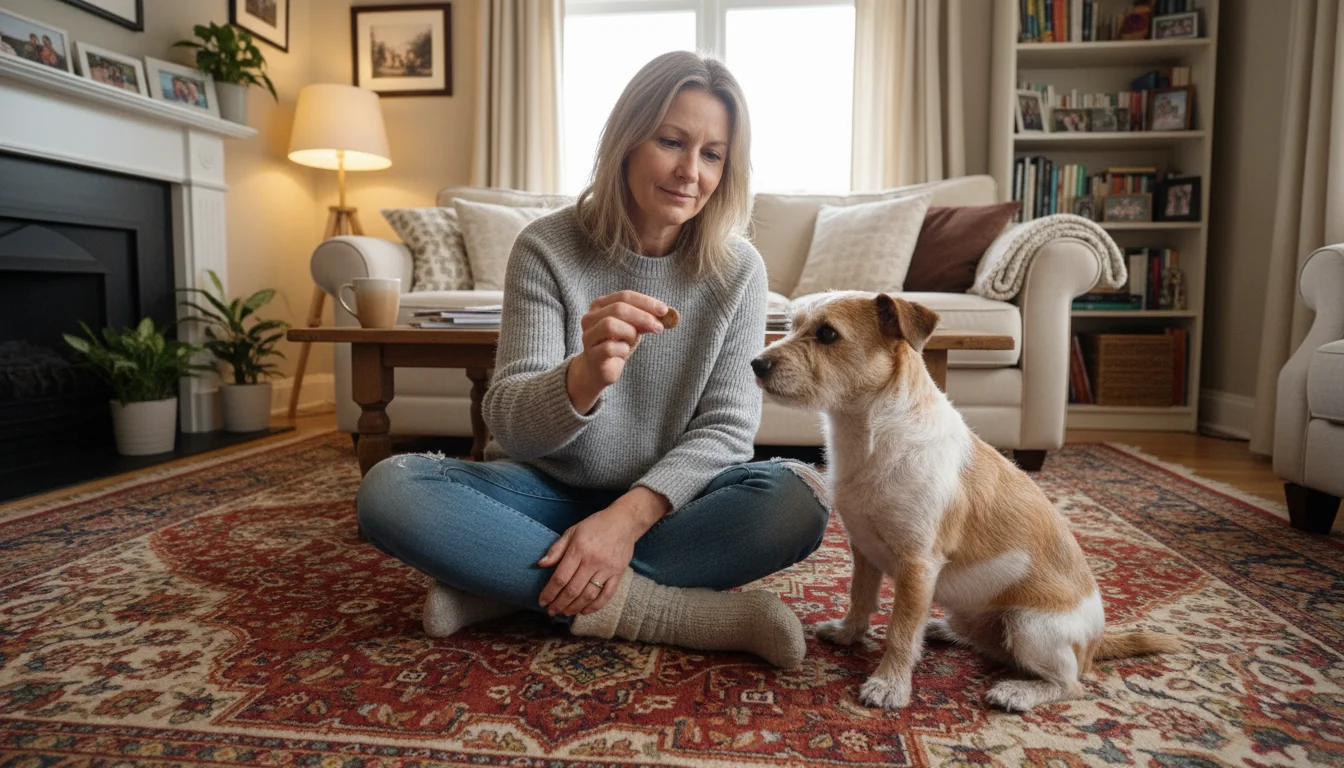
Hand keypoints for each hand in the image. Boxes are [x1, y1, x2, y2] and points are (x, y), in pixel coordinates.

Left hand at [538, 487, 669, 616]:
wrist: (624, 522)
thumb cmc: (595, 525)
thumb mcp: (572, 532)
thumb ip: (556, 549)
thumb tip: (540, 564)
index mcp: (579, 549)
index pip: (560, 577)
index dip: (549, 593)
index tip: (542, 602)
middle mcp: (592, 561)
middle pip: (573, 590)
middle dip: (559, 604)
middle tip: (551, 611)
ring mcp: (607, 569)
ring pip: (588, 595)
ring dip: (574, 608)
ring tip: (565, 612)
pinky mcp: (618, 573)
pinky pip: (606, 595)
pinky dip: (595, 606)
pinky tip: (584, 611)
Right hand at [567, 291, 667, 412]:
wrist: (598, 370)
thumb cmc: (616, 344)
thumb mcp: (632, 328)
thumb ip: (644, 319)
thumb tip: (664, 314)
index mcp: (600, 305)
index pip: (624, 296)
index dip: (645, 302)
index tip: (664, 310)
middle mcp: (590, 318)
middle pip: (618, 308)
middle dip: (642, 316)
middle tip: (659, 327)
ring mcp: (588, 336)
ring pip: (610, 325)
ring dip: (630, 332)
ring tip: (633, 341)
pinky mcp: (591, 355)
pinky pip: (609, 348)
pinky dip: (623, 349)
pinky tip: (624, 352)